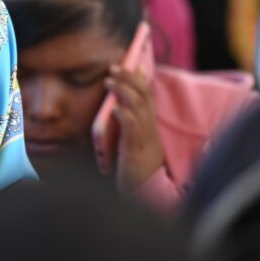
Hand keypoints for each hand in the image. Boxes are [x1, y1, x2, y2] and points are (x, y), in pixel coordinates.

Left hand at [106, 65, 164, 192]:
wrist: (147, 195)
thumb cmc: (137, 172)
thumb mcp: (135, 145)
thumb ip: (129, 129)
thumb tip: (117, 111)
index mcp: (150, 128)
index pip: (148, 98)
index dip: (141, 80)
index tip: (133, 65)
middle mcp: (150, 130)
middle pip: (144, 96)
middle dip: (130, 78)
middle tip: (114, 66)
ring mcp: (144, 139)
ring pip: (138, 107)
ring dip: (123, 91)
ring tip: (109, 80)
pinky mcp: (135, 150)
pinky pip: (132, 128)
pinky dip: (123, 115)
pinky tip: (114, 107)